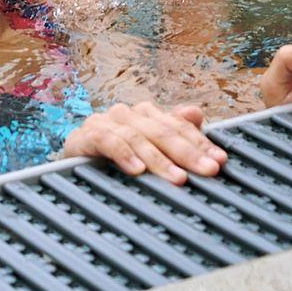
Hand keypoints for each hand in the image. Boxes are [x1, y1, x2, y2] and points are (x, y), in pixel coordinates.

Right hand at [62, 101, 225, 183]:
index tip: (219, 160)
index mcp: (145, 114)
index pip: (178, 125)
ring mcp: (105, 122)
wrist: (72, 162)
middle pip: (162, 131)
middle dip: (188, 153)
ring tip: (178, 178)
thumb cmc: (114, 156)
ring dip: (160, 160)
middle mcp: (127, 114)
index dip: (200, 142)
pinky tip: (137, 170)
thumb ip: (173, 131)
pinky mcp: (85, 136)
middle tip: (208, 170)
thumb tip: (196, 112)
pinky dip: (123, 155)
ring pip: (138, 138)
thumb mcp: (148, 147)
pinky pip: (107, 142)